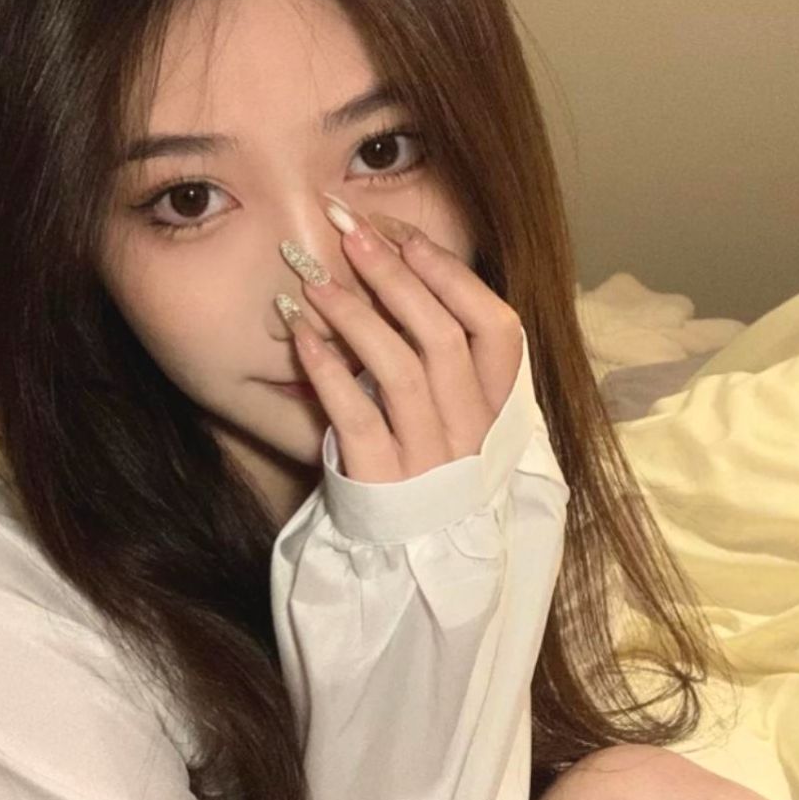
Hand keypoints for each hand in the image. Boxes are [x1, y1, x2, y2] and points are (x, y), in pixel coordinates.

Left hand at [277, 204, 524, 483]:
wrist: (406, 567)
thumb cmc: (424, 474)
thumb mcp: (453, 418)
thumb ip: (443, 360)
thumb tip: (399, 269)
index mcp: (498, 411)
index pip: (498, 326)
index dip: (450, 272)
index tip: (402, 234)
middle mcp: (472, 433)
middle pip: (443, 336)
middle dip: (394, 274)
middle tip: (350, 233)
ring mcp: (429, 461)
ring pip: (400, 369)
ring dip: (355, 314)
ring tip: (315, 278)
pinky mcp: (382, 484)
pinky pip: (354, 416)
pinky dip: (325, 369)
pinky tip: (300, 334)